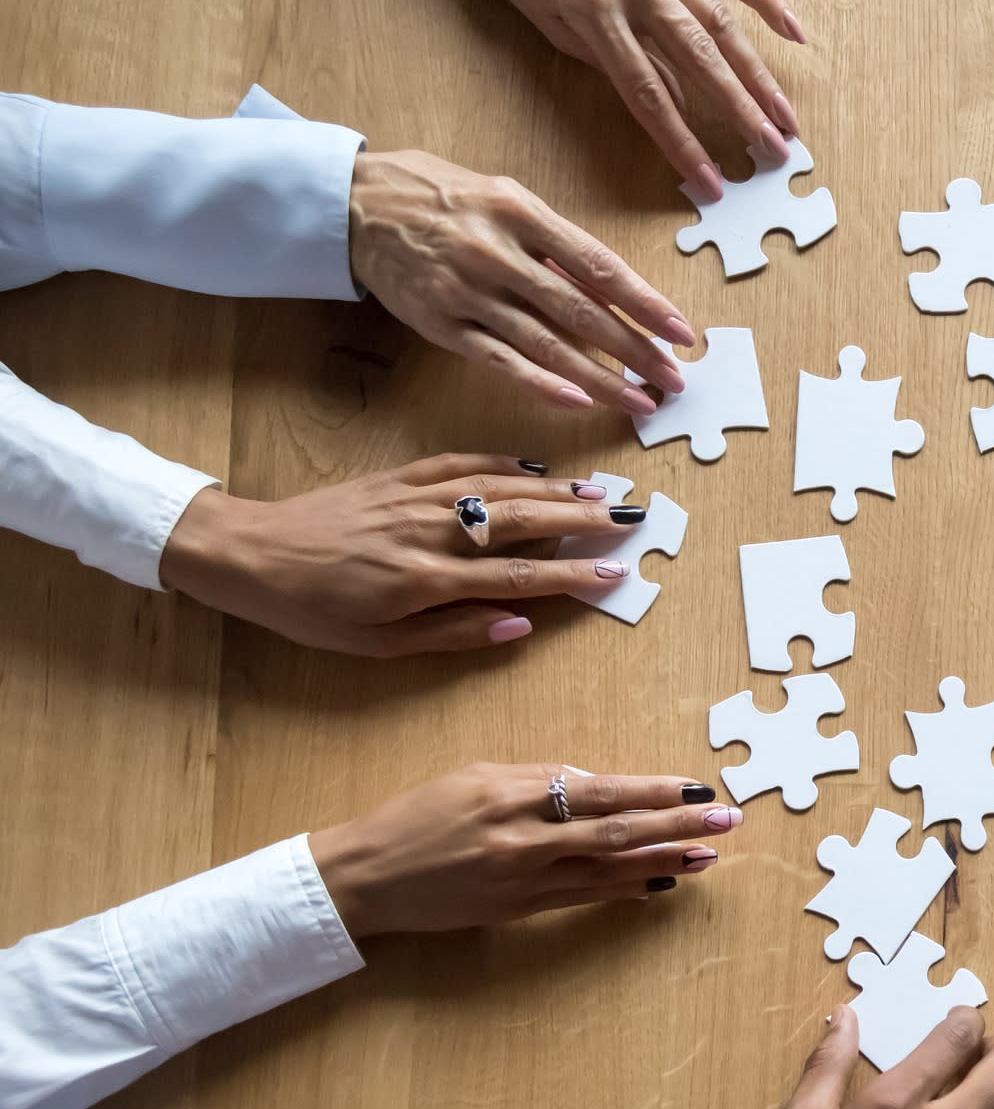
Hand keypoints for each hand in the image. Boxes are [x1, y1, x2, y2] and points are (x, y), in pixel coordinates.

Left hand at [161, 454, 647, 656]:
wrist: (249, 553)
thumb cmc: (311, 611)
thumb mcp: (378, 645)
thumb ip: (453, 633)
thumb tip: (519, 626)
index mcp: (424, 580)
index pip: (517, 576)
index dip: (572, 575)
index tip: (614, 575)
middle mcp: (427, 532)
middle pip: (520, 521)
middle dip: (580, 521)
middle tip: (629, 519)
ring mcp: (414, 497)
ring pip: (497, 487)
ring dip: (552, 489)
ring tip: (599, 492)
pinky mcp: (397, 477)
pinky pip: (460, 463)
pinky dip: (501, 462)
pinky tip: (532, 467)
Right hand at [308, 764, 741, 938]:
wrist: (366, 876)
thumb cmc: (417, 816)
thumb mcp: (474, 776)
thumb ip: (538, 778)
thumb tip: (597, 782)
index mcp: (510, 792)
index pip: (599, 790)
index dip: (652, 790)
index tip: (695, 787)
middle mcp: (521, 836)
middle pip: (615, 830)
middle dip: (675, 825)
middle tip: (724, 821)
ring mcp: (521, 878)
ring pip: (607, 868)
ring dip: (662, 862)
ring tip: (707, 858)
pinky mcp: (517, 909)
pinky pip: (583, 897)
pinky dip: (624, 890)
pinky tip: (658, 885)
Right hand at [349, 148, 690, 411]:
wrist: (356, 204)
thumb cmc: (443, 197)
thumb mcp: (504, 196)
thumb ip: (553, 240)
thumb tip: (609, 285)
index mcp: (522, 213)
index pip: (599, 266)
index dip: (644, 303)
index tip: (680, 331)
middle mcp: (498, 254)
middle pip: (581, 311)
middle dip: (635, 350)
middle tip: (674, 379)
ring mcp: (468, 293)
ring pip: (547, 344)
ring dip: (600, 379)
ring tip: (640, 401)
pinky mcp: (442, 325)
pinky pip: (501, 361)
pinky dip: (542, 384)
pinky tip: (578, 402)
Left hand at [478, 0, 803, 192]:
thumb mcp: (552, 23)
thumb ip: (611, 63)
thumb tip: (673, 102)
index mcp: (593, 12)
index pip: (647, 93)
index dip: (682, 141)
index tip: (710, 179)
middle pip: (698, 60)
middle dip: (740, 111)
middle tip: (773, 151)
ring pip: (721, 23)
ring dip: (759, 73)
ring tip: (785, 115)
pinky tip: (794, 33)